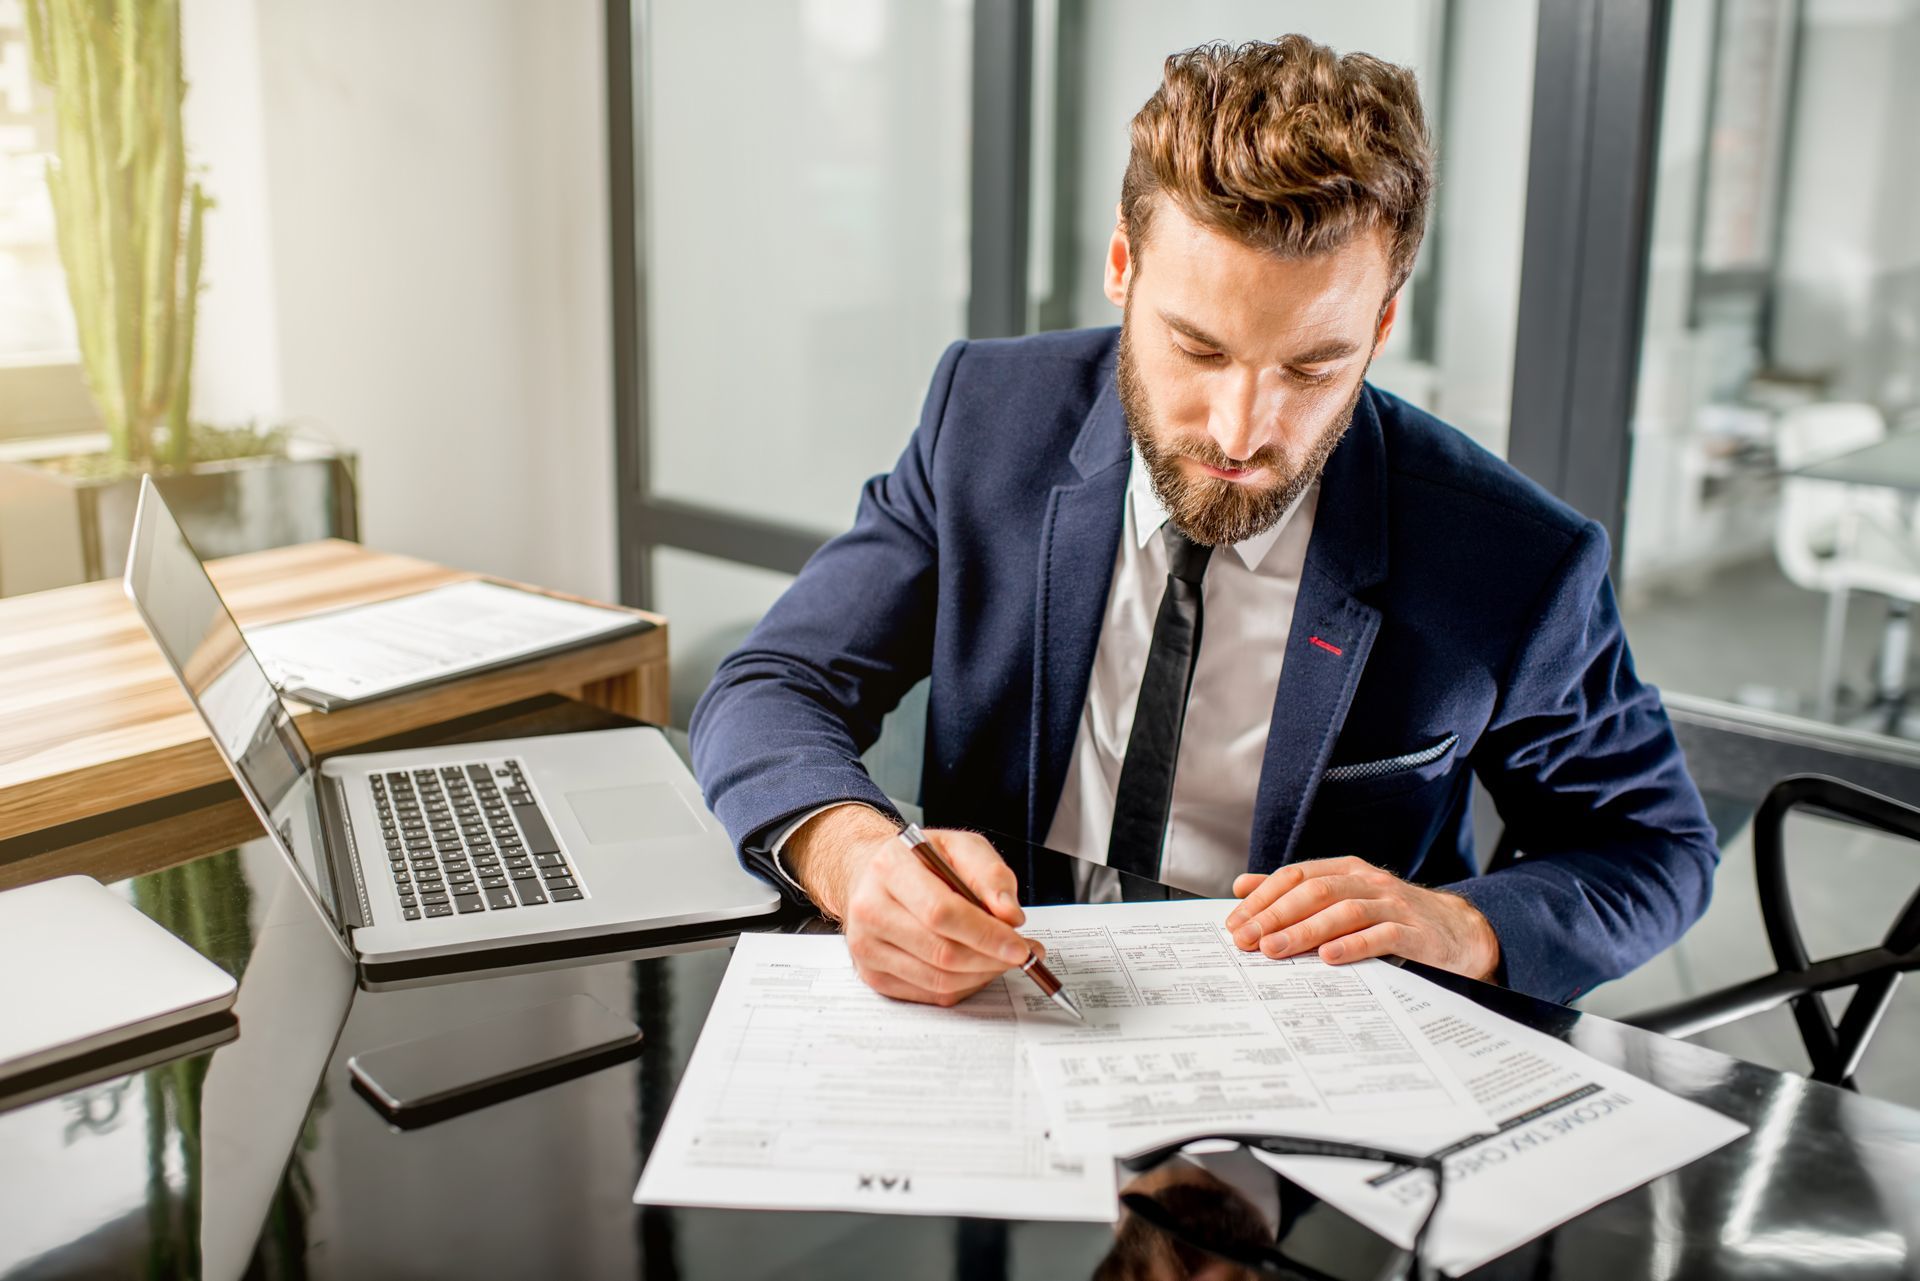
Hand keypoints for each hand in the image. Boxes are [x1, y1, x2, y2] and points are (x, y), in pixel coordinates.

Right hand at [784, 805, 1039, 1005]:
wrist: (874, 875)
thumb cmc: (921, 861)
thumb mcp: (960, 847)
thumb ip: (990, 875)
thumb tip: (1010, 916)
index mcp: (890, 868)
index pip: (940, 912)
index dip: (986, 934)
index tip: (1019, 945)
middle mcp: (869, 909)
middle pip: (941, 952)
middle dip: (991, 959)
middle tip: (1022, 953)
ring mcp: (867, 947)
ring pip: (938, 980)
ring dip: (982, 975)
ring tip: (1003, 957)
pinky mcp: (872, 975)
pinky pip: (930, 993)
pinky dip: (964, 985)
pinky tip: (976, 966)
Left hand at [1224, 856, 1499, 979]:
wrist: (1461, 934)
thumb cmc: (1394, 918)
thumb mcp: (1345, 897)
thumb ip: (1296, 891)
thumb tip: (1242, 886)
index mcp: (1347, 870)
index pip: (1295, 876)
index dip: (1262, 898)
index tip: (1234, 924)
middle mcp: (1368, 882)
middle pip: (1314, 891)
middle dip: (1274, 916)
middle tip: (1246, 940)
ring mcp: (1393, 905)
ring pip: (1342, 911)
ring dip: (1304, 931)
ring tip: (1275, 949)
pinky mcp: (1416, 932)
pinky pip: (1381, 936)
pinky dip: (1353, 945)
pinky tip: (1329, 958)